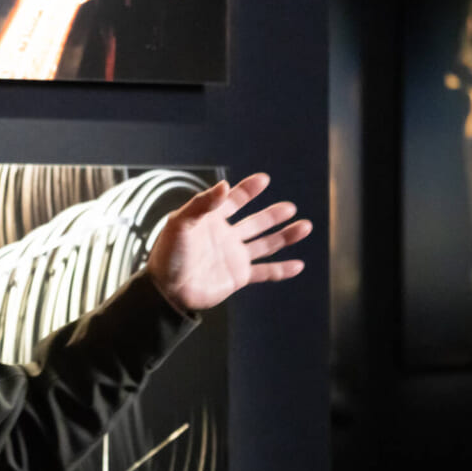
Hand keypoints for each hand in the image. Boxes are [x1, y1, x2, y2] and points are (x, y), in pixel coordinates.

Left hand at [146, 173, 311, 312]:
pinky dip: (281, 270)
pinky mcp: (238, 277)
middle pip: (256, 222)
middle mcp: (225, 236)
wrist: (166, 289)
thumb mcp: (180, 224)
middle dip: (273, 215)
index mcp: (211, 220)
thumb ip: (202, 204)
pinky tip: (298, 265)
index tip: (263, 180)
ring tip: (305, 226)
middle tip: (289, 208)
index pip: (234, 201)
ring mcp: (233, 256)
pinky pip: (264, 272)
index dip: (248, 190)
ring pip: (266, 244)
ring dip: (285, 236)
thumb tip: (225, 185)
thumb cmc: (168, 254)